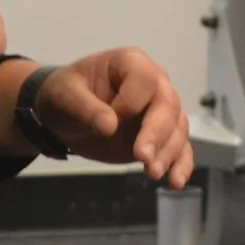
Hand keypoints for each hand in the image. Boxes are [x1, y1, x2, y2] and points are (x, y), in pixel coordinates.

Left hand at [34, 48, 193, 187]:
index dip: (130, 103)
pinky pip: (179, 148)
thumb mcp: (65, 95)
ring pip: (177, 128)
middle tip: (142, 157)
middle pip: (168, 105)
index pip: (144, 80)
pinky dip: (180, 165)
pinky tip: (175, 181)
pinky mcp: (159, 136)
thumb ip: (85, 108)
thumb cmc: (66, 94)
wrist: (64, 115)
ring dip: (168, 152)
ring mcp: (159, 110)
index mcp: (131, 63)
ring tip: (152, 173)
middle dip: (157, 134)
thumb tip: (109, 126)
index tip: (108, 123)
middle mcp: (153, 83)